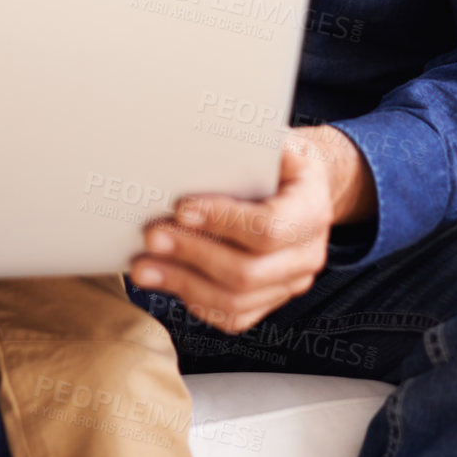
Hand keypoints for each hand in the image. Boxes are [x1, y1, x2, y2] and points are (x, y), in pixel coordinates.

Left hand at [129, 125, 374, 333]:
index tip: (181, 208)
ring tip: (143, 268)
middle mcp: (307, 256)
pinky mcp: (269, 300)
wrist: (301, 190)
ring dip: (182, 284)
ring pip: (235, 301)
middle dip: (193, 254)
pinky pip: (231, 317)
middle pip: (247, 272)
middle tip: (151, 236)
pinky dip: (193, 301)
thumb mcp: (279, 141)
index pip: (268, 228)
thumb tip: (208, 140)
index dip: (223, 221)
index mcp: (312, 211)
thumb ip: (255, 143)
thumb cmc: (280, 162)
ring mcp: (289, 284)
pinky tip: (164, 281)